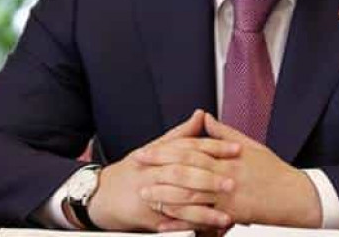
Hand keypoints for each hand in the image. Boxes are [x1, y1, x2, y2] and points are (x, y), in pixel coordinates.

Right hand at [87, 109, 240, 231]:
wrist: (102, 195)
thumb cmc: (132, 171)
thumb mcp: (155, 148)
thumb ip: (181, 134)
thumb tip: (201, 114)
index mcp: (159, 154)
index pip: (190, 147)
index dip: (215, 147)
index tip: (237, 149)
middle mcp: (154, 174)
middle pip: (184, 174)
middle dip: (210, 179)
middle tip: (233, 182)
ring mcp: (150, 197)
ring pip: (179, 202)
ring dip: (205, 210)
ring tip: (227, 214)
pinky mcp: (148, 218)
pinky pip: (173, 224)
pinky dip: (192, 227)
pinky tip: (209, 230)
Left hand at [141, 113, 321, 230]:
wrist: (296, 196)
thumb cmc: (274, 171)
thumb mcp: (251, 145)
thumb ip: (224, 133)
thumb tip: (205, 118)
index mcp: (228, 156)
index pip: (191, 149)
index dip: (167, 149)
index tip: (148, 150)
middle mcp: (226, 174)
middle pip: (187, 170)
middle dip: (160, 168)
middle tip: (139, 168)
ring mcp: (229, 195)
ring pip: (191, 195)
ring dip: (166, 195)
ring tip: (146, 194)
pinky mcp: (232, 214)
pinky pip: (203, 219)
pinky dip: (183, 222)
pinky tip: (167, 223)